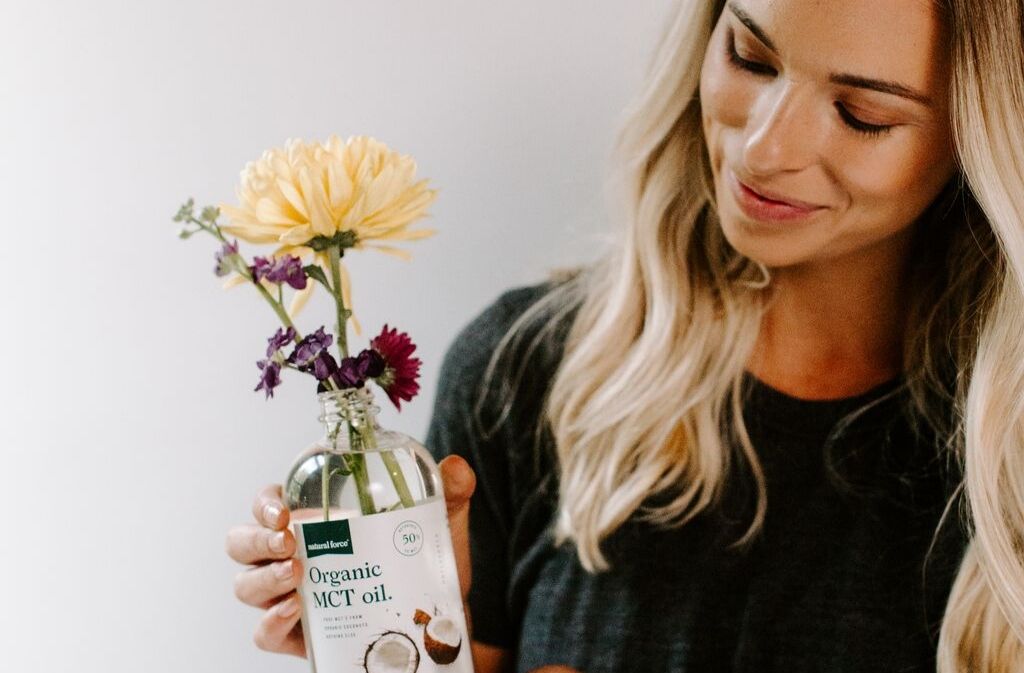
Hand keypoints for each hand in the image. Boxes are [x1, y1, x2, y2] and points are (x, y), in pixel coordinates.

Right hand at [223, 458, 477, 660]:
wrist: (436, 624)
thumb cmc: (422, 565)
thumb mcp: (438, 526)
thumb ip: (448, 494)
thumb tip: (456, 467)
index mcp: (314, 520)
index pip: (269, 503)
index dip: (265, 503)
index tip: (284, 510)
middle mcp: (291, 555)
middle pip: (242, 542)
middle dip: (257, 539)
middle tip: (289, 540)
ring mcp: (289, 596)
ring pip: (246, 584)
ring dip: (264, 578)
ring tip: (297, 574)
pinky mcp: (297, 635)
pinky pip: (264, 632)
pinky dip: (272, 622)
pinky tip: (296, 609)